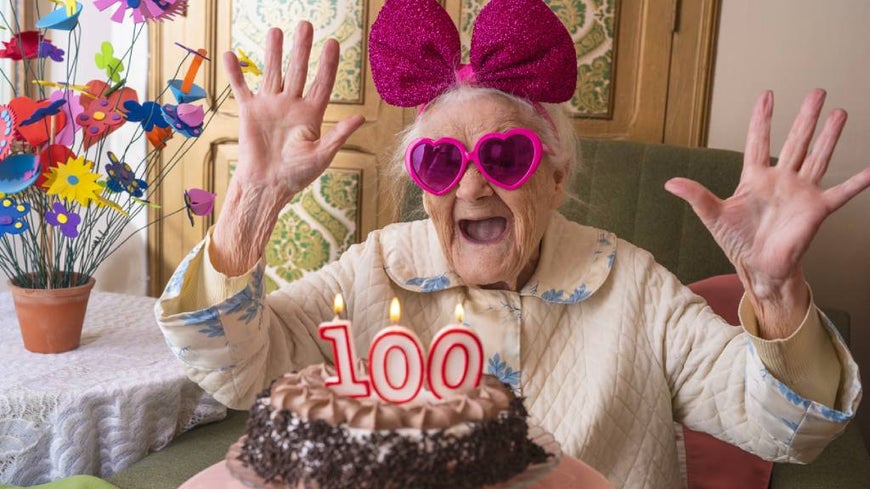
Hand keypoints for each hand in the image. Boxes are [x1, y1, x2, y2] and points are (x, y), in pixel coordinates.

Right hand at [223, 22, 364, 198]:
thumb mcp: (322, 155)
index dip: (328, 64)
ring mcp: (270, 106)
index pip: (322, 83)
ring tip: (276, 30)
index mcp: (312, 114)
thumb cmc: (297, 175)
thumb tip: (361, 117)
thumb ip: (339, 135)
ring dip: (273, 52)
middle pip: (298, 71)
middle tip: (306, 25)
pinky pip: (241, 88)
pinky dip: (235, 73)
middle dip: (302, 49)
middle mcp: (291, 105)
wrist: (267, 186)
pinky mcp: (249, 112)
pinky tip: (230, 54)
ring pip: (272, 73)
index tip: (332, 43)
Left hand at [665, 89, 869, 335]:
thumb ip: (696, 196)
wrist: (759, 267)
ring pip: (818, 157)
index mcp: (755, 178)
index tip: (768, 94)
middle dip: (805, 117)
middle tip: (817, 91)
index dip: (763, 119)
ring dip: (829, 136)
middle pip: (795, 141)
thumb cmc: (737, 241)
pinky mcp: (816, 210)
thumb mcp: (714, 216)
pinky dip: (858, 182)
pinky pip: (841, 193)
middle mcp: (781, 180)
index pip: (759, 141)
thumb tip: (669, 183)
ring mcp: (801, 192)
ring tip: (839, 112)